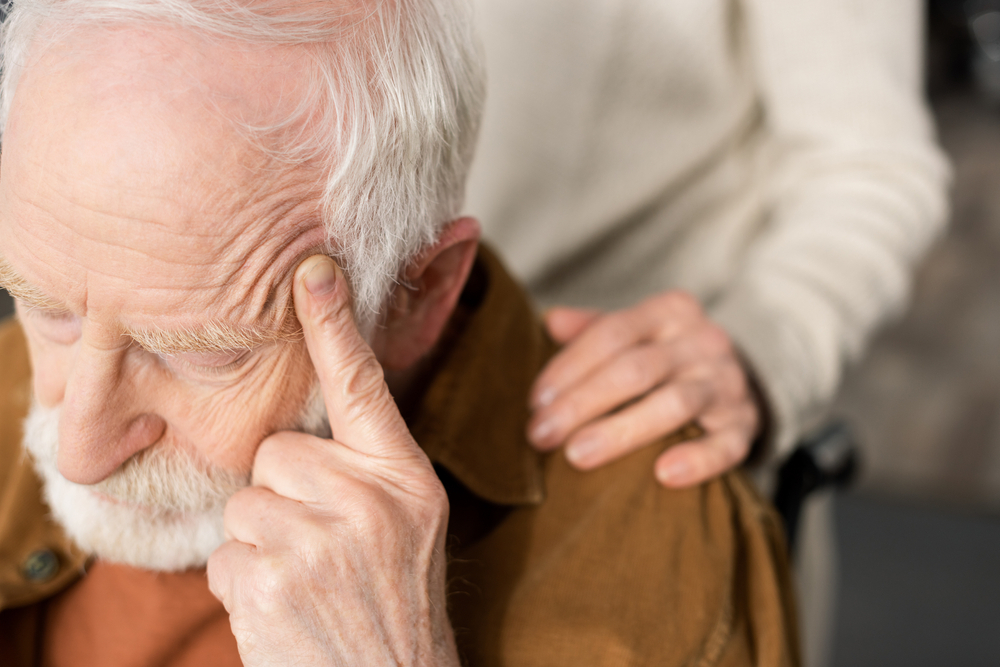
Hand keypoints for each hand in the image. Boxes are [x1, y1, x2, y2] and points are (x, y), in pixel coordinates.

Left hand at [207, 256, 457, 666]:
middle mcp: (371, 502)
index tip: (314, 271)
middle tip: (319, 544)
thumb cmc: (393, 597)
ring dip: (262, 544)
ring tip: (305, 581)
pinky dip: (242, 585)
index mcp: (407, 478)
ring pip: (245, 503)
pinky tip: (283, 608)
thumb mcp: (410, 523)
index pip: (365, 388)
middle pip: (279, 451)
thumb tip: (303, 428)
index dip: (336, 325)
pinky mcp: (272, 584)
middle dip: (284, 494)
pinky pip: (223, 554)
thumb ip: (370, 469)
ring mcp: (322, 543)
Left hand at [527, 291, 759, 487]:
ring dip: (621, 431)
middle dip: (581, 403)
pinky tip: (663, 476)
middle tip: (541, 435)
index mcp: (669, 312)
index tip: (535, 402)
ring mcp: (727, 383)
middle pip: (636, 369)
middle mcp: (702, 341)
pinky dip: (697, 459)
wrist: (740, 378)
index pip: (612, 333)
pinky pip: (726, 444)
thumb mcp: (636, 332)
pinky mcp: (746, 424)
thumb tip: (550, 322)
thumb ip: (593, 328)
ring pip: (674, 404)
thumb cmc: (668, 356)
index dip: (569, 367)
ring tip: (577, 455)